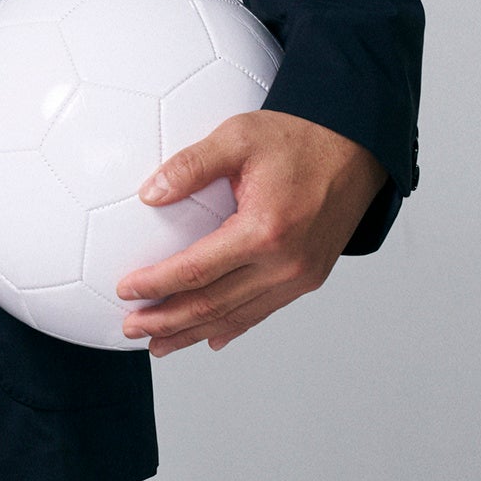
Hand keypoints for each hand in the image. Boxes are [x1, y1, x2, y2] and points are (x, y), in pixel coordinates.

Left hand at [117, 108, 385, 355]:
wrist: (356, 146)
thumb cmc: (300, 137)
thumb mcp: (237, 136)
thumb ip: (190, 165)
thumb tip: (149, 193)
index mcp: (264, 231)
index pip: (195, 271)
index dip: (155, 285)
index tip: (124, 291)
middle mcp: (285, 263)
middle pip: (213, 305)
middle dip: (167, 322)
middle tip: (130, 328)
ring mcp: (301, 275)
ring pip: (237, 316)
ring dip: (194, 332)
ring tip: (160, 343)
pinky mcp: (310, 277)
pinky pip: (265, 311)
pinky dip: (234, 326)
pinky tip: (211, 336)